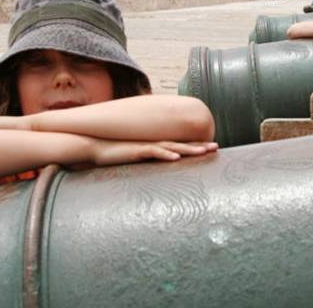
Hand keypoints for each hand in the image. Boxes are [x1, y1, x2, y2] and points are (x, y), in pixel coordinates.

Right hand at [91, 139, 218, 164]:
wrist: (96, 147)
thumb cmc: (116, 154)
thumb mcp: (136, 158)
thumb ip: (148, 159)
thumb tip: (157, 167)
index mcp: (156, 146)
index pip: (180, 146)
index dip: (196, 146)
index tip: (211, 149)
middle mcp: (155, 144)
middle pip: (182, 144)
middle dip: (199, 146)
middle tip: (216, 148)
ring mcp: (147, 146)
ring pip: (172, 147)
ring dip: (188, 149)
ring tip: (203, 151)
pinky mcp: (137, 151)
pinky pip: (154, 152)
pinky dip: (166, 154)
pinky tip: (176, 157)